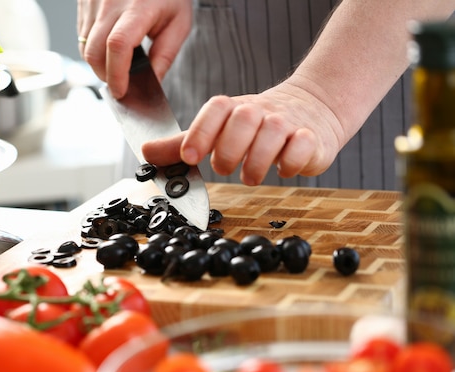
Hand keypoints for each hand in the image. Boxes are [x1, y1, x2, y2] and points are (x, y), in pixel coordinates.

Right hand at [77, 0, 191, 97]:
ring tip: (117, 62)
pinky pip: (81, 34)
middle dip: (104, 75)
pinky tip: (109, 44)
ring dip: (98, 63)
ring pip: (84, 46)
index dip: (117, 75)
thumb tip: (150, 83)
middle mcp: (110, 1)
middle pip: (94, 52)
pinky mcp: (84, 1)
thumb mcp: (179, 23)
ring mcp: (93, 0)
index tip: (121, 92)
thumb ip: (164, 55)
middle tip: (120, 82)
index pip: (118, 45)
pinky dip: (93, 48)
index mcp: (138, 7)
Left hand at [141, 80, 346, 185]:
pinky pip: (302, 146)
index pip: (216, 109)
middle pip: (243, 120)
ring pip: (272, 133)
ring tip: (251, 176)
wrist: (312, 109)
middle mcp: (259, 111)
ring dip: (257, 162)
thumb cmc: (256, 126)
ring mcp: (287, 122)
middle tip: (224, 168)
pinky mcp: (311, 137)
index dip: (200, 132)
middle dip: (229, 150)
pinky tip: (283, 169)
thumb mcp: (217, 131)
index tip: (190, 157)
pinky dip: (291, 162)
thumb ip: (182, 144)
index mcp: (233, 109)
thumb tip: (146, 152)